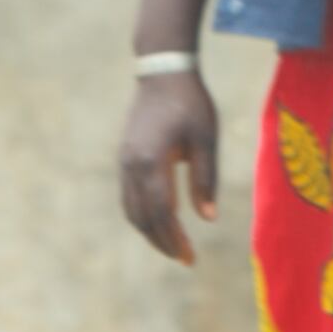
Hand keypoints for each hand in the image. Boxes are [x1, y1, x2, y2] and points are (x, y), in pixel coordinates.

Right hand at [118, 70, 218, 264]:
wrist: (163, 73)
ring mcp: (124, 162)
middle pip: (142, 217)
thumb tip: (208, 219)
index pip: (162, 212)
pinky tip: (161, 221)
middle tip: (184, 258)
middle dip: (162, 241)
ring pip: (131, 209)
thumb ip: (205, 179)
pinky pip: (129, 196)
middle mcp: (131, 166)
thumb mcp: (206, 140)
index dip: (174, 238)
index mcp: (151, 162)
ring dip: (150, 231)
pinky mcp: (125, 158)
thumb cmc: (191, 104)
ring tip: (172, 245)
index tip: (189, 258)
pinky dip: (142, 215)